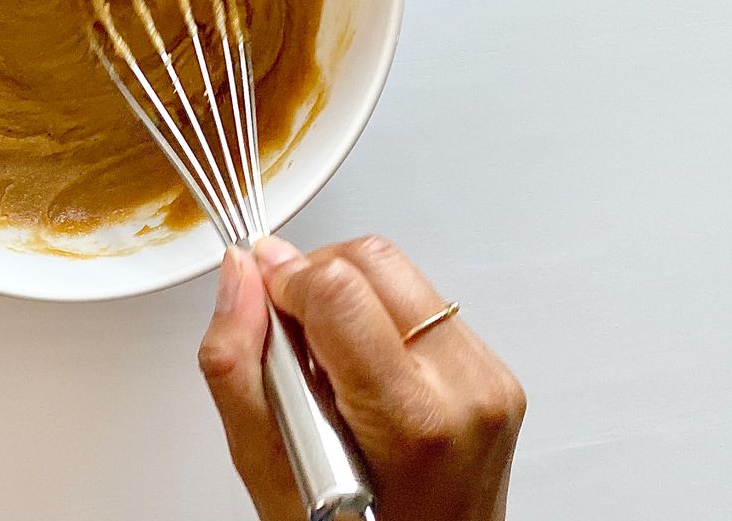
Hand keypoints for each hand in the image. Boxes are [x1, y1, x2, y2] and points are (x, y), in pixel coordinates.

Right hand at [198, 236, 524, 520]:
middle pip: (373, 261)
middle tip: (290, 337)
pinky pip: (425, 304)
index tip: (262, 307)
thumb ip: (236, 364)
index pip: (338, 287)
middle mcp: (463, 389)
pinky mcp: (495, 372)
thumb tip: (239, 276)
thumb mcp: (266, 470)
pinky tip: (362, 372)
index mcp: (410, 419)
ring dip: (348, 298)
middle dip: (315, 280)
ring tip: (327, 365)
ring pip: (399, 274)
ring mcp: (487, 379)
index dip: (284, 283)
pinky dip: (380, 319)